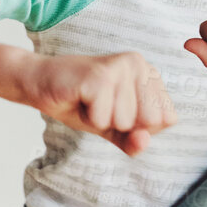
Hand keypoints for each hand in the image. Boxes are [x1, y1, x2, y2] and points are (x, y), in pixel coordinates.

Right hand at [17, 52, 176, 155]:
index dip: (140, 127)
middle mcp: (139, 64)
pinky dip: (88, 118)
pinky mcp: (100, 76)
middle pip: (151, 121)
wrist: (39, 84)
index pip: (167, 119)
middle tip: (101, 106)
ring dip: (101, 120)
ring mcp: (121, 67)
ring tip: (89, 101)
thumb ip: (134, 140)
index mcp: (150, 73)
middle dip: (122, 124)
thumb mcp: (113, 128)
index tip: (117, 110)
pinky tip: (80, 99)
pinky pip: (103, 119)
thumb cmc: (80, 103)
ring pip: (126, 121)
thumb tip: (144, 142)